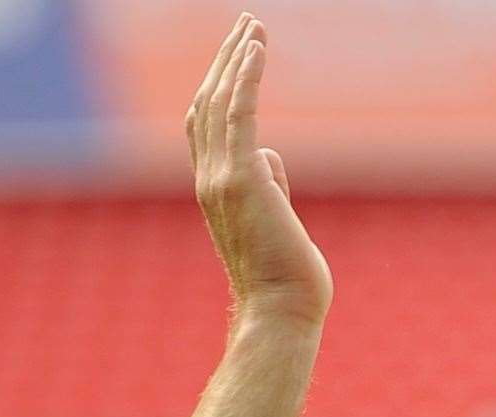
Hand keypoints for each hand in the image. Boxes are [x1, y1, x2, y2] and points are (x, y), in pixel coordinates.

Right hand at [186, 13, 332, 326]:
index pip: (208, 128)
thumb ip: (269, 188)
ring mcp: (221, 179)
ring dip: (236, 59)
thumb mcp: (278, 224)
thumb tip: (269, 157)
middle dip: (226, 62)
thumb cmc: (287, 280)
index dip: (219, 89)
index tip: (237, 59)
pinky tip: (256, 48)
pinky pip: (239, 113)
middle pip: (208, 105)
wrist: (282, 310)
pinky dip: (245, 76)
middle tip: (245, 26)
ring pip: (220, 102)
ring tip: (254, 25)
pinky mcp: (242, 178)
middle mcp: (210, 180)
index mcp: (216, 192)